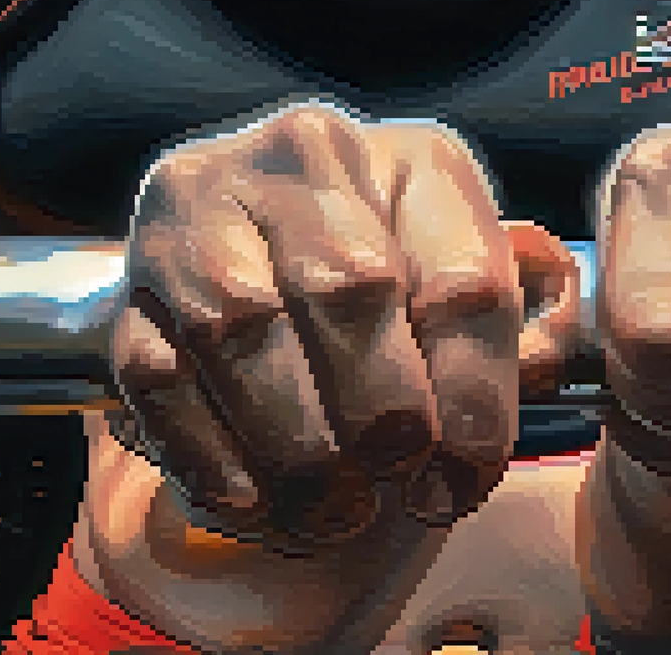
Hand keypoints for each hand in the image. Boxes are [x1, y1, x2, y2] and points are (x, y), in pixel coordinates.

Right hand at [110, 100, 547, 552]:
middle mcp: (301, 158)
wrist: (263, 252)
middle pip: (348, 290)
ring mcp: (202, 208)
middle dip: (379, 416)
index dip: (473, 403)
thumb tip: (538, 366)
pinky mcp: (132, 274)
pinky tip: (253, 500)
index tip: (461, 482)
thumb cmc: (394, 288)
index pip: (459, 282)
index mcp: (413, 160)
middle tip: (390, 489)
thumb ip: (526, 326)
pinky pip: (159, 371)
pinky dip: (208, 453)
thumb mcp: (473, 289)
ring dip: (293, 446)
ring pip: (241, 328)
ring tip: (329, 511)